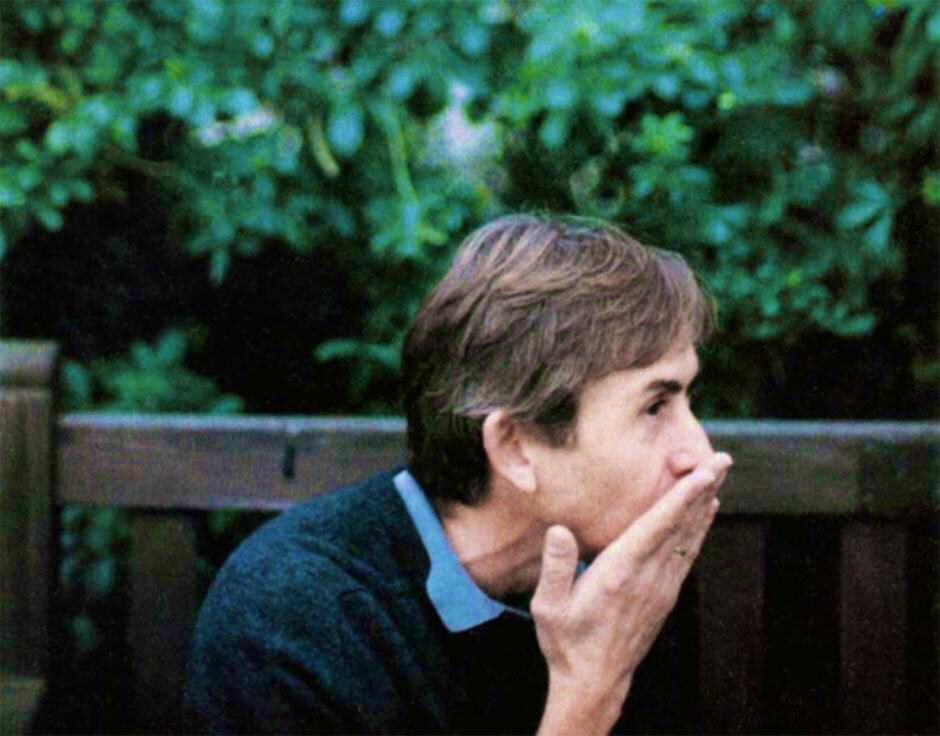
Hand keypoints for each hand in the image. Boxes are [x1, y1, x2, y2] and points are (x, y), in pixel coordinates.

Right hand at [532, 452, 732, 734]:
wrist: (594, 681)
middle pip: (682, 526)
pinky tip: (705, 514)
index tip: (703, 473)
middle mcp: (647, 577)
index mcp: (619, 573)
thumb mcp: (548, 606)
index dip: (681, 497)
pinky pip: (687, 554)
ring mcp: (661, 588)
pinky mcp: (665, 596)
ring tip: (719, 475)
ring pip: (689, 538)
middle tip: (723, 459)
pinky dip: (699, 529)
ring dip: (705, 505)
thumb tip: (560, 529)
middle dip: (703, 490)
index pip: (657, 527)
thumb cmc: (566, 640)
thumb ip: (555, 566)